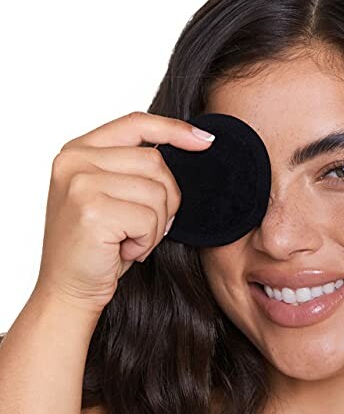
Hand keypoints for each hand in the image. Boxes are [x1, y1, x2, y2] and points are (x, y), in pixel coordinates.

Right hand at [34, 111, 213, 313]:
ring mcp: (80, 183)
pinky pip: (150, 219)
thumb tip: (188, 148)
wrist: (69, 289)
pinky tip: (125, 250)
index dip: (174, 129)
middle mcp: (74, 161)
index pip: (136, 123)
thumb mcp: (112, 197)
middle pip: (156, 162)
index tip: (205, 141)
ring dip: (155, 225)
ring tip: (129, 239)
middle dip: (166, 200)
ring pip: (157, 192)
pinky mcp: (92, 210)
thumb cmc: (98, 247)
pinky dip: (147, 241)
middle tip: (144, 227)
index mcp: (78, 151)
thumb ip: (133, 170)